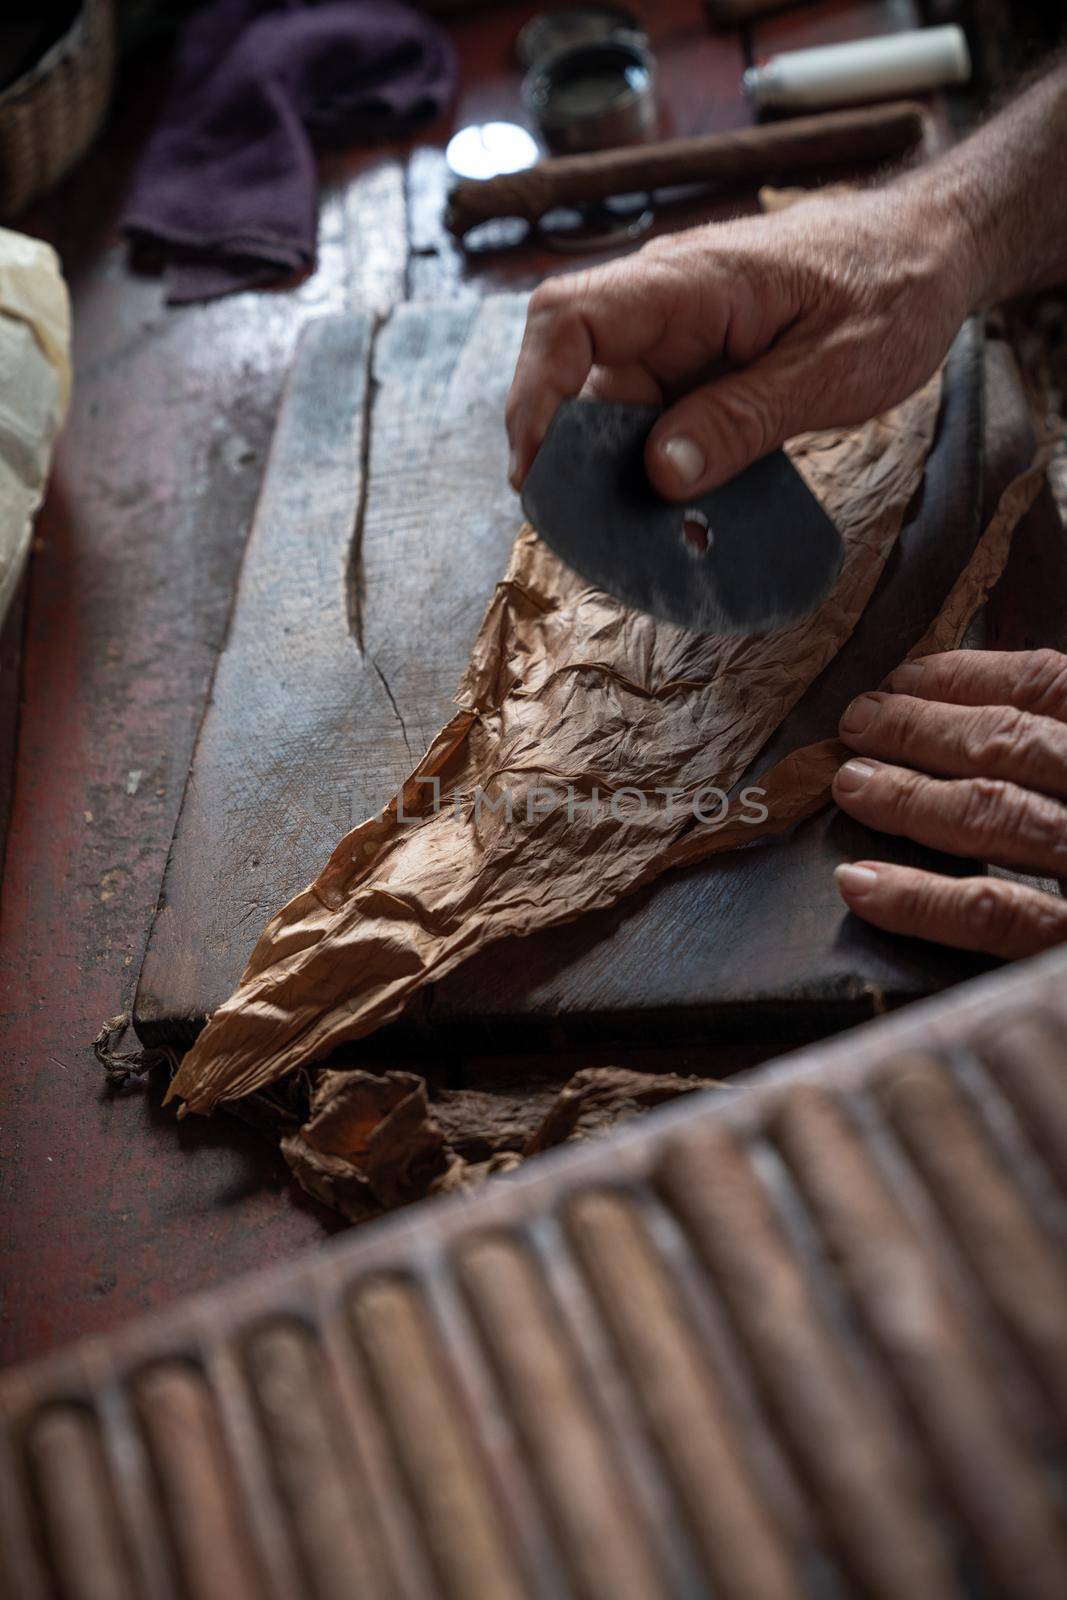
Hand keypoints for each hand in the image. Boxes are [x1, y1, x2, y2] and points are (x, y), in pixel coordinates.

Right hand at [505, 180, 976, 499]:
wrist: (932, 250)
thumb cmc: (895, 290)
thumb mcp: (835, 369)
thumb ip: (746, 420)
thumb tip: (661, 474)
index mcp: (691, 282)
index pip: (566, 318)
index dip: (534, 395)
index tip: (537, 472)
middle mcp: (665, 302)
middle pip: (573, 375)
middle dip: (569, 456)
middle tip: (589, 531)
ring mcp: (677, 332)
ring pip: (609, 406)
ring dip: (613, 470)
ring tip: (636, 535)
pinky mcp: (696, 361)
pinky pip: (651, 415)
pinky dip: (651, 464)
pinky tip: (673, 511)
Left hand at [832, 649, 1066, 957]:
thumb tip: (995, 712)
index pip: (1051, 685)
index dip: (970, 677)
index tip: (907, 675)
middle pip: (1009, 746)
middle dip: (922, 728)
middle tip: (858, 721)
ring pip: (993, 817)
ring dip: (909, 794)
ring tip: (851, 783)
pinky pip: (996, 915)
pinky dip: (922, 899)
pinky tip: (862, 884)